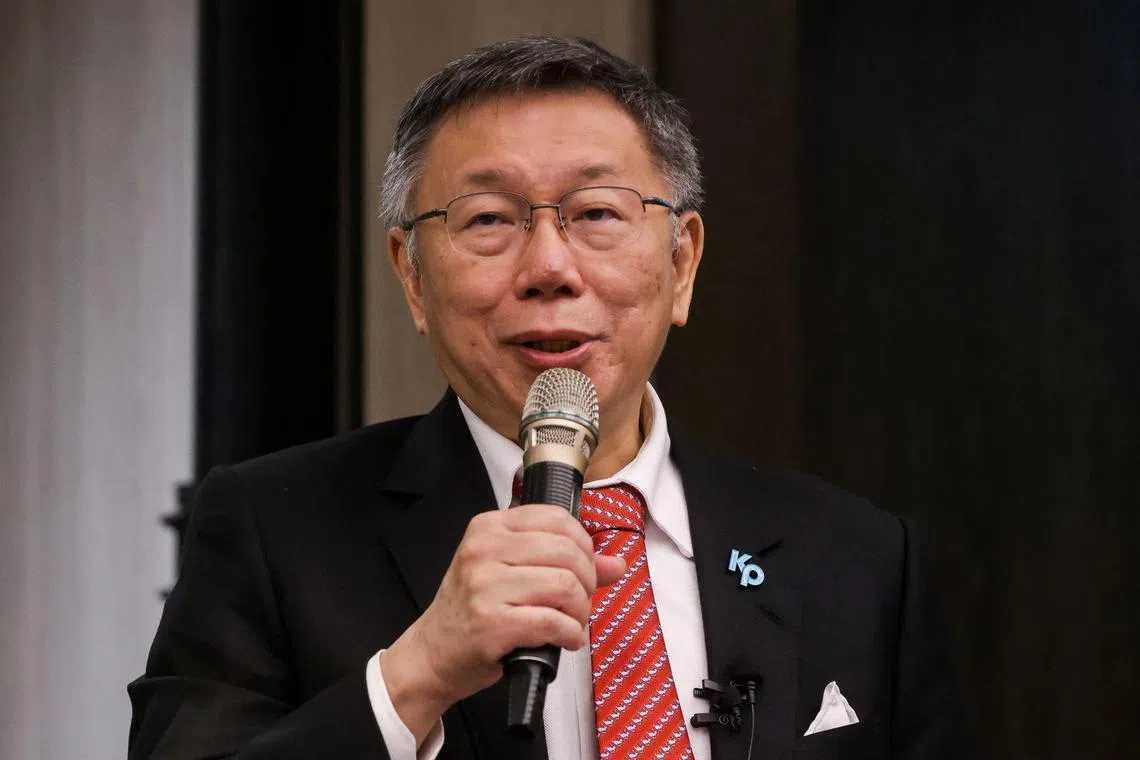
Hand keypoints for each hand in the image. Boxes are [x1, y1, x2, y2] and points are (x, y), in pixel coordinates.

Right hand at [380, 504, 625, 743]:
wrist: (433, 652)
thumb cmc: (472, 610)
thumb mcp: (508, 571)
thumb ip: (563, 562)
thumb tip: (615, 564)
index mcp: (489, 527)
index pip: (556, 518)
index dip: (583, 544)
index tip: (583, 567)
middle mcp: (484, 550)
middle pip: (567, 552)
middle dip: (587, 581)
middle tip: (580, 600)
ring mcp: (485, 586)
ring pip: (565, 586)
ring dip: (581, 611)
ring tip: (572, 622)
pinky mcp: (492, 623)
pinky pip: (553, 622)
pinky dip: (570, 634)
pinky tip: (565, 639)